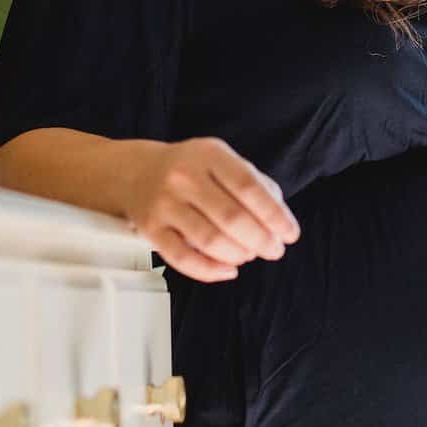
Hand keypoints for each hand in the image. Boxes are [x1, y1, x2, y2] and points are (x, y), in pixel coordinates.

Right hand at [122, 137, 300, 282]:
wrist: (136, 172)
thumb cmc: (190, 169)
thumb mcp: (222, 160)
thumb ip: (255, 184)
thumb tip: (280, 219)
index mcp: (209, 155)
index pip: (248, 187)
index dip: (274, 215)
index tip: (290, 234)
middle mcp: (184, 177)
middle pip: (232, 218)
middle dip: (261, 240)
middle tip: (273, 250)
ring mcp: (165, 204)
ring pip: (209, 241)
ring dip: (239, 255)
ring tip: (249, 255)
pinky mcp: (150, 229)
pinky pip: (182, 259)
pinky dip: (210, 271)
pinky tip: (228, 270)